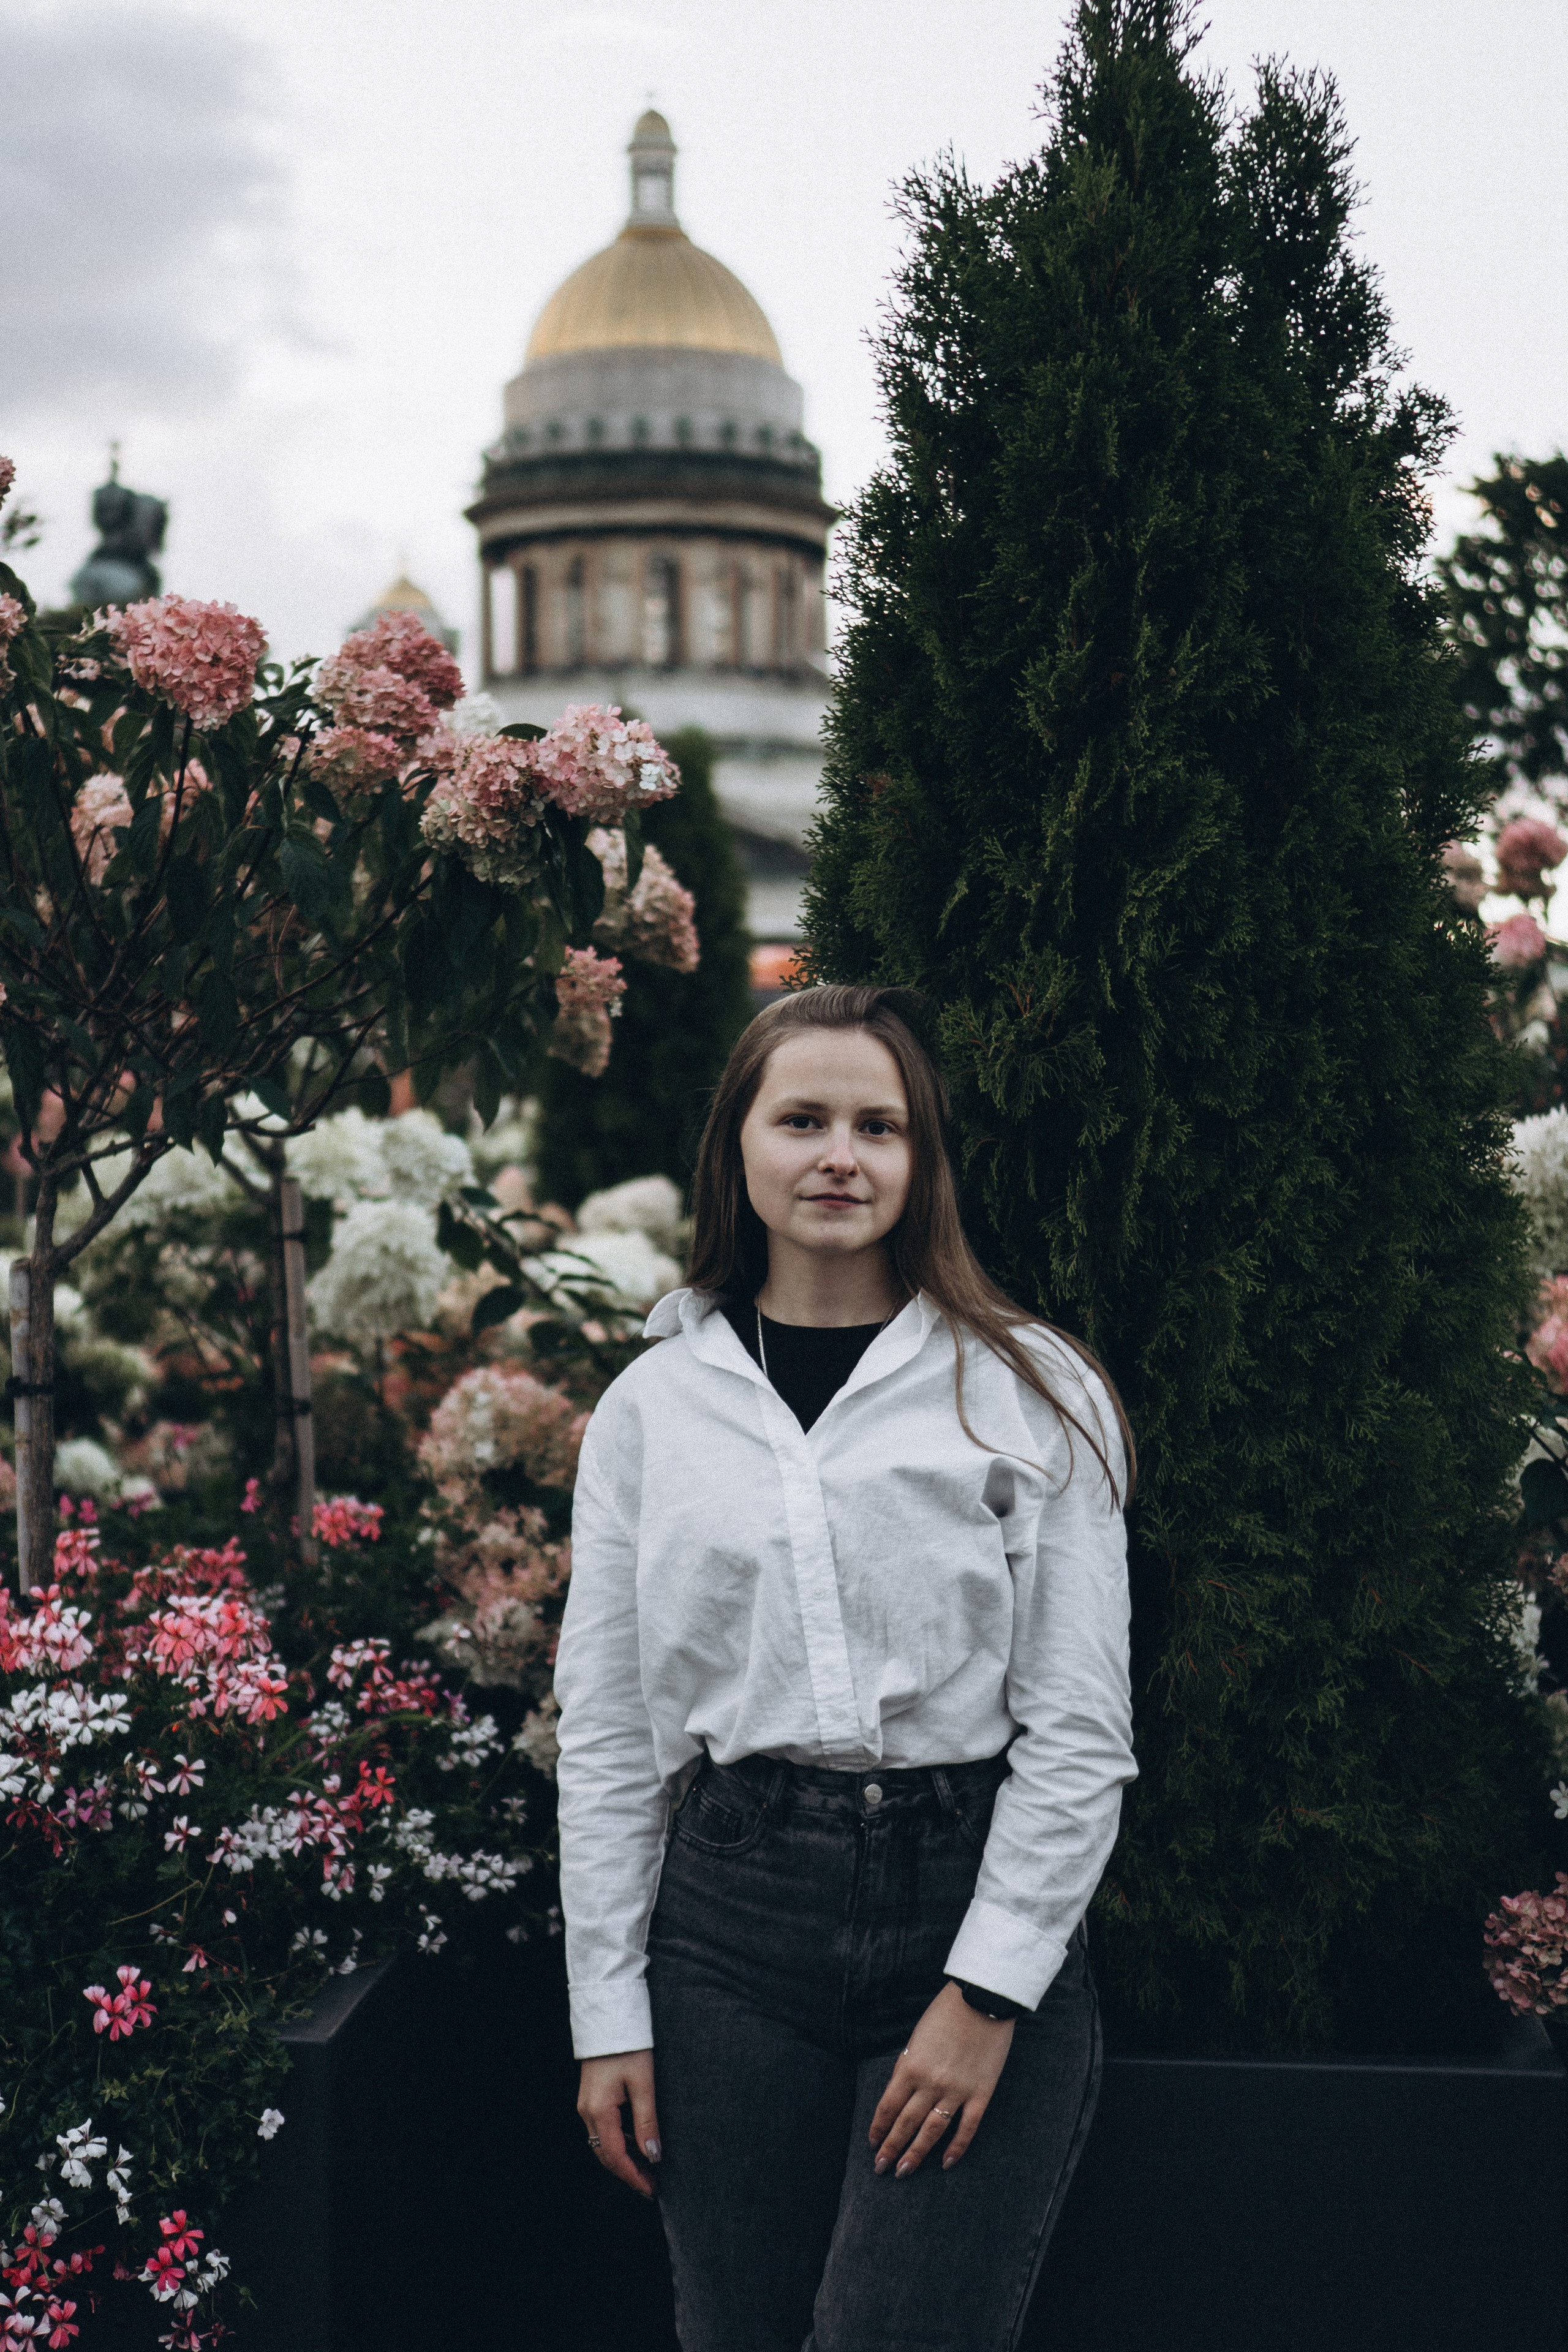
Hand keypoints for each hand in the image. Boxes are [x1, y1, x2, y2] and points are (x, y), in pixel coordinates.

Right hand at [577, 2048, 660, 2198]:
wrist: (610, 2016)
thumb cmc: (629, 2047)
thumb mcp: (644, 2084)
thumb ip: (647, 2121)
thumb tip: (654, 2155)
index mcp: (598, 2111)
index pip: (616, 2156)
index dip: (634, 2177)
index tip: (652, 2191)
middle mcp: (587, 2112)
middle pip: (606, 2155)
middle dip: (629, 2173)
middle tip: (652, 2186)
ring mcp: (587, 2105)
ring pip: (604, 2144)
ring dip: (625, 2159)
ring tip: (649, 2169)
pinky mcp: (591, 2098)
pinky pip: (603, 2130)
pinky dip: (620, 2142)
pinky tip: (637, 2145)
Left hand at [868, 1981, 1014, 2177]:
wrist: (982, 1999)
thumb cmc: (946, 2013)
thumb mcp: (917, 2037)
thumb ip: (908, 2066)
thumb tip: (899, 2094)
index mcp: (910, 2066)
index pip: (888, 2107)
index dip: (879, 2128)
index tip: (872, 2143)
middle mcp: (930, 2083)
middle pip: (905, 2123)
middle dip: (891, 2148)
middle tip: (881, 2168)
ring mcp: (957, 2090)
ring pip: (932, 2131)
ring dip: (916, 2154)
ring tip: (903, 2171)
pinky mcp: (981, 2093)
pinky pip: (967, 2127)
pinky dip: (956, 2148)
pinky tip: (946, 2163)